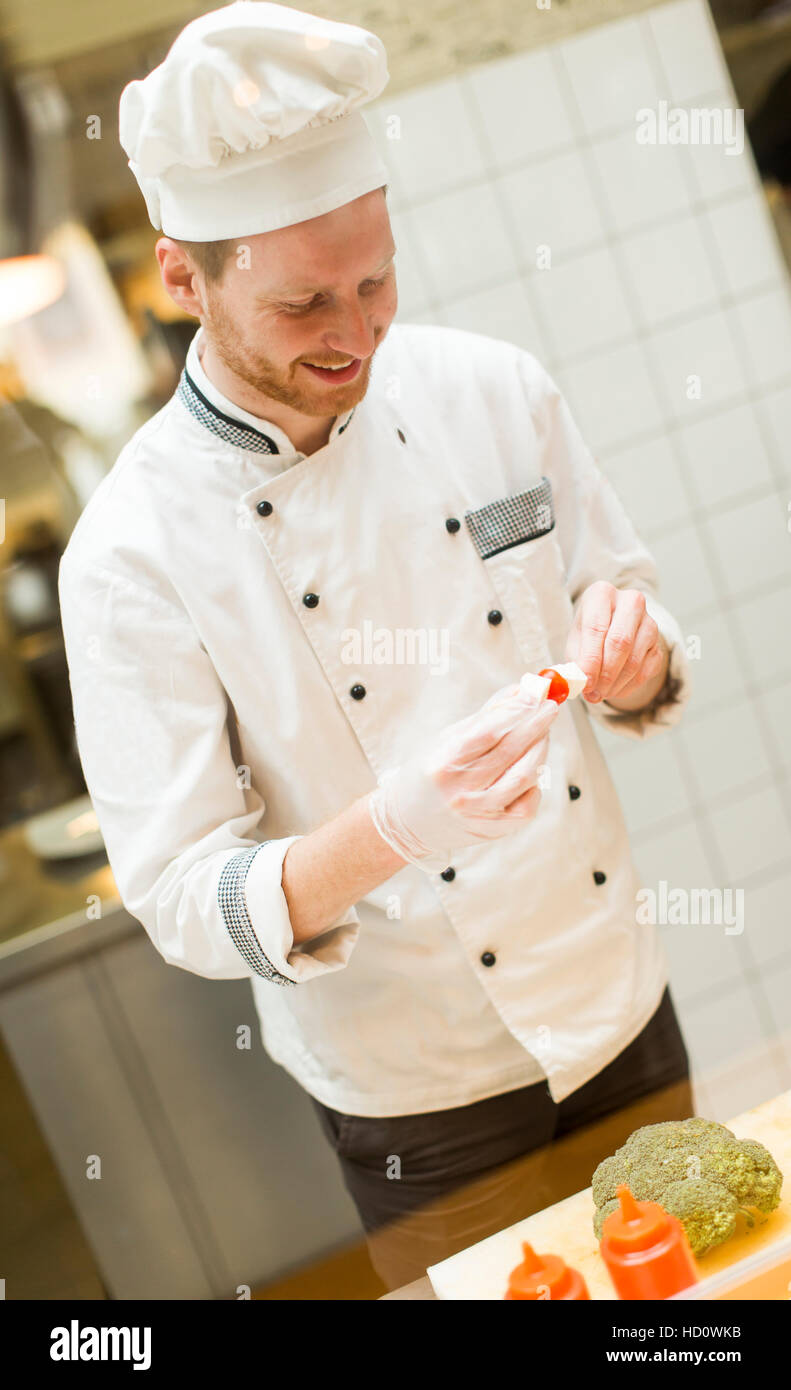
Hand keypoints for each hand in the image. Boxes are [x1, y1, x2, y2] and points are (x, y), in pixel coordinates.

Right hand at [367, 681, 560, 866]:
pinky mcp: (494, 830)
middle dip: (535, 725)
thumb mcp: (446, 740)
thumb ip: (485, 717)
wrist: (408, 822)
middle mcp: (461, 792)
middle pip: (510, 752)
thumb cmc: (428, 775)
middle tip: (549, 707)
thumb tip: (519, 692)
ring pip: (524, 777)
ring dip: (540, 750)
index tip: (535, 694)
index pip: (488, 732)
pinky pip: (527, 805)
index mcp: (443, 764)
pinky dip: (534, 784)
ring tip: (543, 733)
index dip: (516, 710)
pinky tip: (531, 770)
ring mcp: (479, 814)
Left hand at [565, 582, 668, 710]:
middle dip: (605, 674)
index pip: (596, 628)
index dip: (591, 659)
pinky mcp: (658, 643)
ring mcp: (649, 622)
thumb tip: (581, 683)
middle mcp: (630, 602)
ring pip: (634, 659)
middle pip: (620, 642)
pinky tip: (614, 690)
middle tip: (593, 693)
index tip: (585, 682)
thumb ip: (577, 660)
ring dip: (615, 683)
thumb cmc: (590, 630)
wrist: (612, 624)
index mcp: (602, 593)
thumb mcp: (576, 639)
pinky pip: (646, 670)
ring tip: (600, 693)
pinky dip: (628, 686)